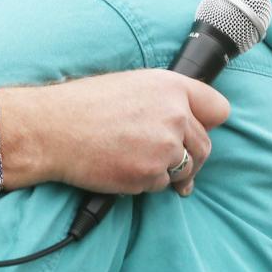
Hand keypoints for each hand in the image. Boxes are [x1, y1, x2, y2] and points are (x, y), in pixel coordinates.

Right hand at [0, 69, 229, 198]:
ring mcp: (165, 146)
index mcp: (171, 86)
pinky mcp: (151, 174)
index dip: (208, 123)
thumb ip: (165, 101)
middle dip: (189, 156)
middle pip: (205, 146)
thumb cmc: (84, 104)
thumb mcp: (131, 85)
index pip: (218, 108)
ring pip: (186, 169)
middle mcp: (175, 114)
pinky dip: (146, 183)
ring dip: (170, 172)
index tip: (197, 131)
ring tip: (140, 163)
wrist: (52, 128)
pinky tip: (123, 168)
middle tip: (164, 158)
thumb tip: (188, 126)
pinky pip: (161, 185)